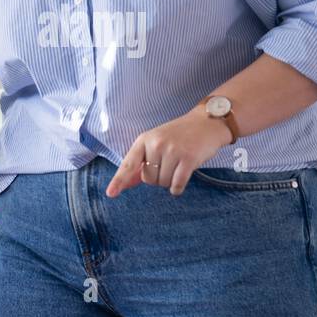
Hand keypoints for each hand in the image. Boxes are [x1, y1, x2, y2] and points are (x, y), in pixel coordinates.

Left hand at [105, 108, 232, 196]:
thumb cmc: (179, 135)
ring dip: (171, 180)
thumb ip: (140, 163)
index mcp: (144, 140)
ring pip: (163, 183)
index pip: (128, 164)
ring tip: (179, 163)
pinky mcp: (188, 159)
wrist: (206, 123)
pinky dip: (178, 187)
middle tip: (170, 161)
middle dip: (158, 177)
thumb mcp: (156, 143)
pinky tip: (183, 176)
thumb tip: (126, 184)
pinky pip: (177, 185)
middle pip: (148, 180)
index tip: (110, 194)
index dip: (119, 180)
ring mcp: (173, 151)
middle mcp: (156, 144)